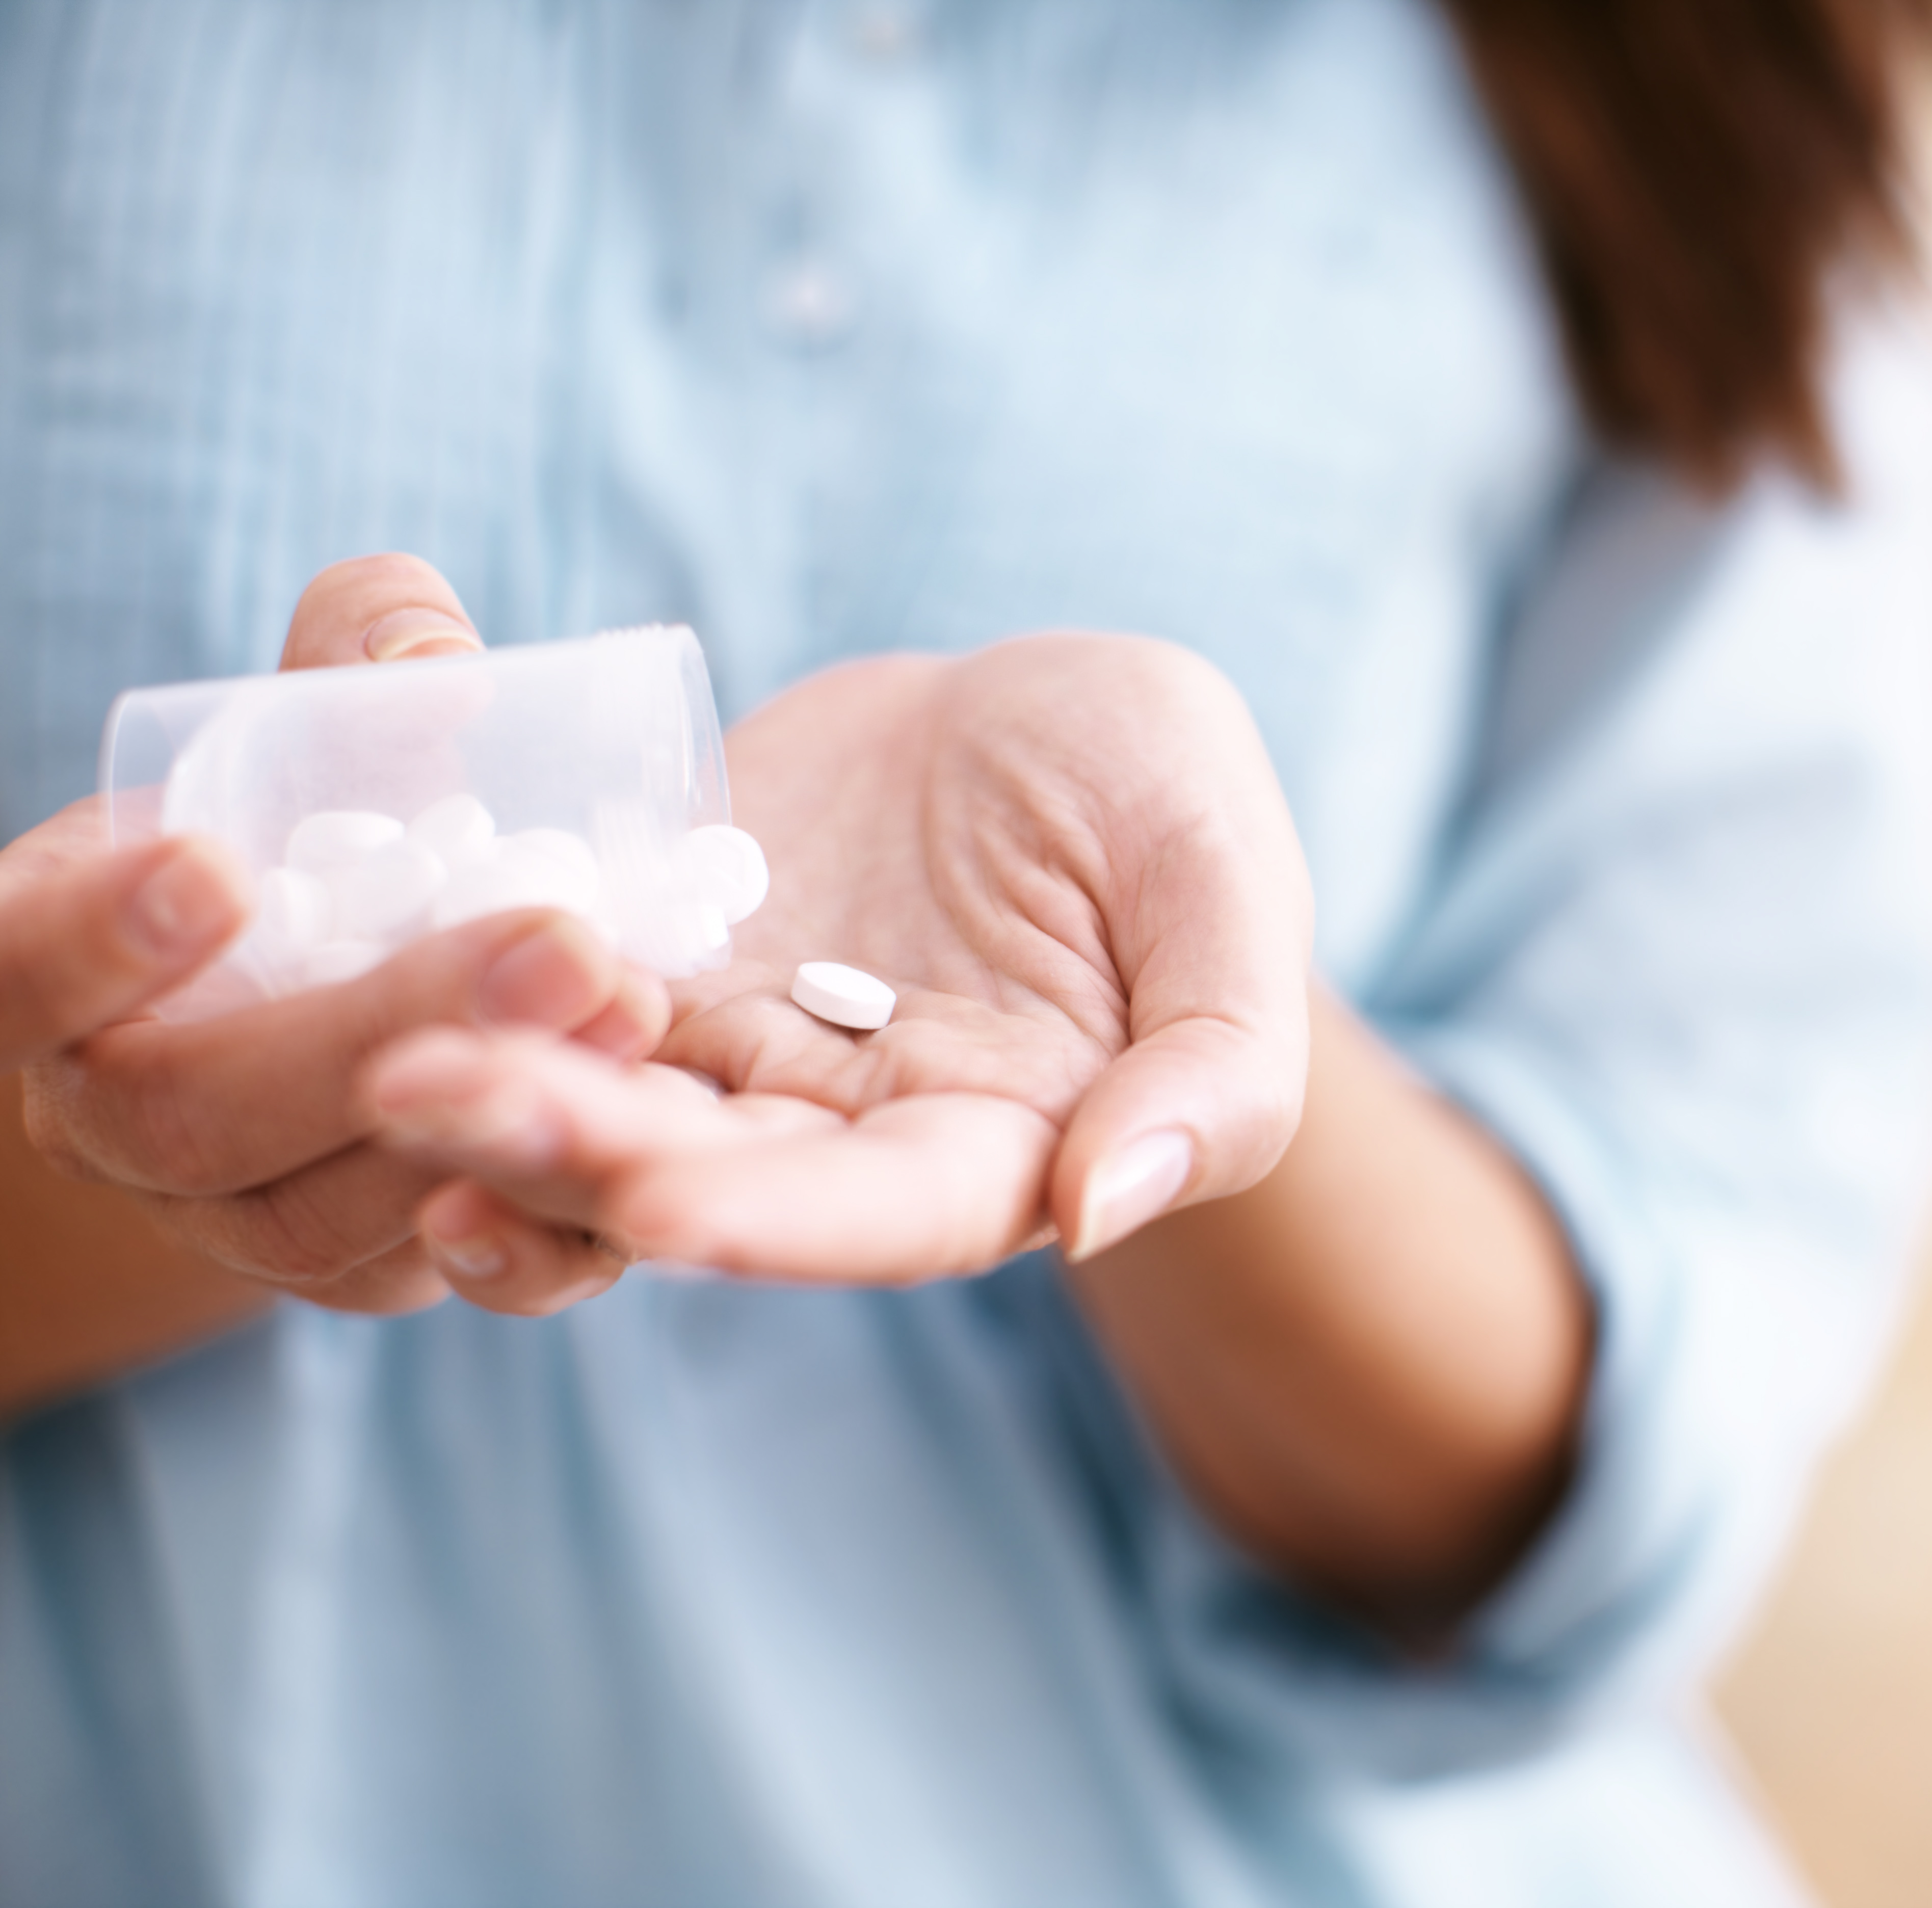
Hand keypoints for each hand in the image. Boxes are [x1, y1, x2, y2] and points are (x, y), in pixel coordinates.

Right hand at [18, 557, 670, 1314]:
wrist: (330, 992)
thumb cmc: (303, 824)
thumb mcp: (306, 730)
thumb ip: (355, 661)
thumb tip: (437, 652)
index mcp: (41, 971)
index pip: (6, 972)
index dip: (86, 939)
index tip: (210, 864)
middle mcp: (107, 1119)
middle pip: (194, 1114)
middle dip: (377, 1031)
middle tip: (559, 942)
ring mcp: (223, 1220)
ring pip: (317, 1218)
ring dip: (482, 1115)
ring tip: (629, 1006)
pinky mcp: (350, 1272)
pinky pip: (428, 1273)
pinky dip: (534, 1212)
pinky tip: (638, 1125)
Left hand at [363, 634, 1315, 1311]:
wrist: (1041, 718)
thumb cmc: (1169, 795)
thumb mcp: (1233, 886)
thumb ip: (1217, 1067)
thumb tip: (1102, 1212)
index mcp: (1006, 1143)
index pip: (891, 1215)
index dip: (780, 1219)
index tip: (662, 1205)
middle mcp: (851, 1134)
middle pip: (713, 1176)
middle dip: (577, 1153)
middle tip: (435, 1097)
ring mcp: (740, 1055)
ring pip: (608, 1109)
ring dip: (495, 1101)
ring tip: (387, 1061)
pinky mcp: (658, 964)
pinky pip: (552, 999)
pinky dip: (475, 996)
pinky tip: (387, 970)